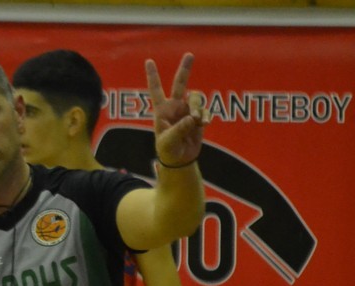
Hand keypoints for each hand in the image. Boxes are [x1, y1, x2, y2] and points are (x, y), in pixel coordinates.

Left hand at [145, 52, 204, 166]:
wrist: (180, 159)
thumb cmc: (168, 150)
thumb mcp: (168, 141)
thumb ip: (179, 129)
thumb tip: (192, 117)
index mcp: (162, 110)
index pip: (156, 90)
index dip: (153, 76)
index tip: (148, 61)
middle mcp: (175, 106)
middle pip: (180, 84)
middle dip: (185, 69)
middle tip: (189, 55)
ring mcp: (187, 111)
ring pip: (195, 98)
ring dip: (197, 106)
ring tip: (197, 120)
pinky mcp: (199, 118)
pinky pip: (205, 111)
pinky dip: (206, 116)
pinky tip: (204, 123)